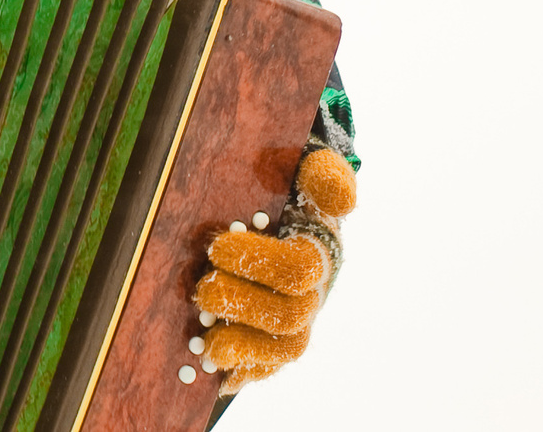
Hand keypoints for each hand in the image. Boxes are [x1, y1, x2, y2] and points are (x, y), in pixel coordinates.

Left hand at [193, 144, 355, 390]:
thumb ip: (325, 176)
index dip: (257, 262)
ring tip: (205, 343)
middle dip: (241, 306)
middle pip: (289, 315)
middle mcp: (315, 290)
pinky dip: (246, 371)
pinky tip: (216, 375)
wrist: (295, 202)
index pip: (300, 268)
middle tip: (201, 289)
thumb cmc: (295, 184)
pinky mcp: (281, 335)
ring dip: (243, 349)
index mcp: (320, 250)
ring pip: (284, 348)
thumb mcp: (311, 168)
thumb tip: (341, 197)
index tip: (216, 246)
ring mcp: (301, 316)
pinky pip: (272, 364)